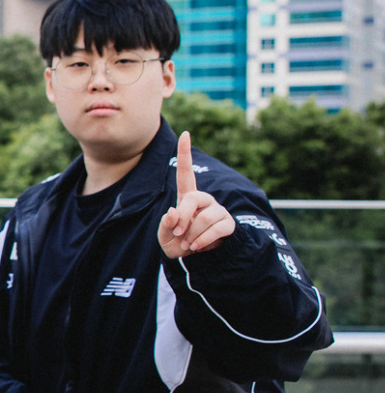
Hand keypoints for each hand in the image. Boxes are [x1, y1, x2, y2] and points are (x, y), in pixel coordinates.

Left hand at [158, 131, 234, 258]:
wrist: (194, 258)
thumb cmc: (178, 242)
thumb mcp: (165, 235)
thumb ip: (166, 225)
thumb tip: (173, 212)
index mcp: (187, 197)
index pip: (186, 172)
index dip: (185, 153)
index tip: (185, 133)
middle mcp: (204, 199)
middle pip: (192, 199)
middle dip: (182, 218)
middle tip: (178, 233)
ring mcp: (218, 210)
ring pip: (204, 218)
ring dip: (192, 234)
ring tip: (189, 243)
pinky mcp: (228, 223)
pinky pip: (216, 229)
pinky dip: (203, 240)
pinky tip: (197, 247)